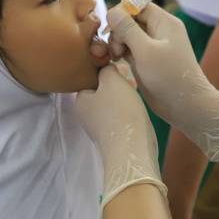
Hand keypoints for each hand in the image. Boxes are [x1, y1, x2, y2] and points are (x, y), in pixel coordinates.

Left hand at [75, 65, 165, 208]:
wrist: (132, 149)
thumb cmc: (120, 112)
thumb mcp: (112, 81)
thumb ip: (107, 69)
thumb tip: (107, 69)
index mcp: (80, 100)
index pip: (90, 78)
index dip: (105, 72)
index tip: (120, 70)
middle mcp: (85, 115)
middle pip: (102, 91)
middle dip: (117, 85)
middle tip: (130, 81)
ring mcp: (99, 127)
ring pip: (112, 103)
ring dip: (124, 98)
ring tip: (136, 94)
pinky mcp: (113, 136)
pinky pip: (120, 116)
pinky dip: (128, 111)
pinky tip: (138, 110)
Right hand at [107, 4, 218, 160]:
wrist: (186, 106)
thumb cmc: (169, 77)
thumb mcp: (146, 50)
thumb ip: (128, 29)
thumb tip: (112, 10)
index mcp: (164, 22)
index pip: (138, 5)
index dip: (122, 13)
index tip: (111, 27)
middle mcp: (159, 31)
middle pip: (131, 20)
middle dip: (118, 31)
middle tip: (115, 49)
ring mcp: (153, 47)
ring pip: (128, 35)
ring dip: (117, 43)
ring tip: (116, 57)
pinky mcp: (147, 61)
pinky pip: (129, 49)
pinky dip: (121, 53)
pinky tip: (116, 61)